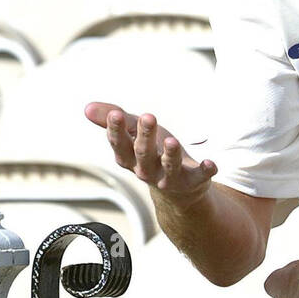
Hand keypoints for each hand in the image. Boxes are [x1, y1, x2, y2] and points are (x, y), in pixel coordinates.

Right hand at [85, 101, 216, 205]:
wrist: (178, 189)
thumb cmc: (153, 155)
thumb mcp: (133, 135)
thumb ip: (113, 121)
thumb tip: (87, 108)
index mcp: (130, 159)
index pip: (120, 144)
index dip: (117, 130)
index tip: (116, 114)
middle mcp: (147, 171)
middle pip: (144, 153)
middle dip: (145, 136)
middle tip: (148, 116)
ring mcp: (170, 178)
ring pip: (169, 166)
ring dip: (170, 154)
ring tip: (171, 141)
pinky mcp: (193, 181)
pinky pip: (200, 176)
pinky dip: (205, 170)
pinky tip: (211, 163)